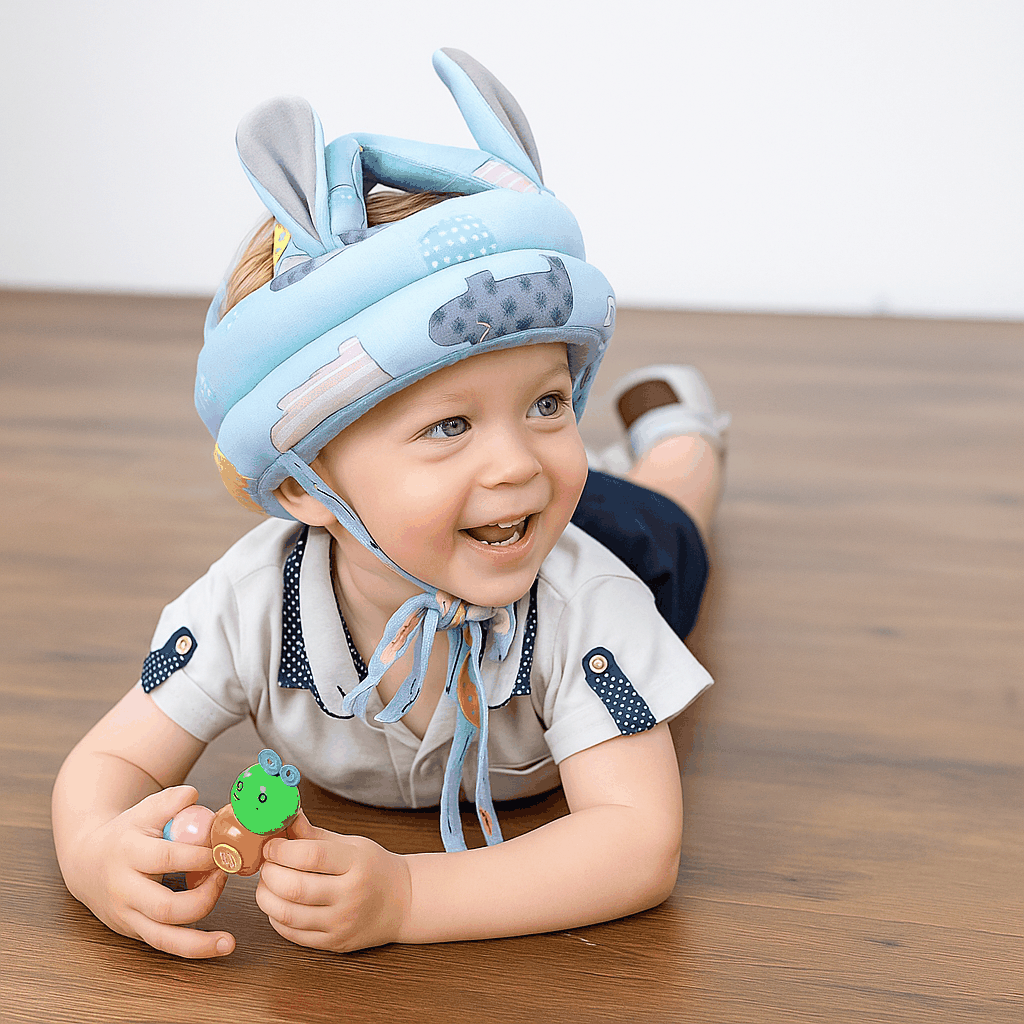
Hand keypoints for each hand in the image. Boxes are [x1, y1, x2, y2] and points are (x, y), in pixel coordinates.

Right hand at [71, 786, 235, 957]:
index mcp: (128, 853)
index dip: (200, 856)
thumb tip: (194, 796)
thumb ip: (171, 801)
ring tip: (227, 940)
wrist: (86, 861)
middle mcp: (124, 889)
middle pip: (165, 906)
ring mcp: (126, 915)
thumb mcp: (145, 810)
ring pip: (162, 938)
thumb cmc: (126, 833)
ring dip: (199, 942)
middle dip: (204, 896)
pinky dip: (191, 949)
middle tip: (223, 876)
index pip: (167, 858)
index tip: (222, 850)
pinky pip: (163, 945)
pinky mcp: (132, 931)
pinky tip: (216, 947)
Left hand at [256, 812, 410, 951]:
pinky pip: (292, 934)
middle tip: (267, 864)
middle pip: (295, 887)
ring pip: (288, 914)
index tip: (271, 846)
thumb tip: (286, 818)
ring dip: (266, 896)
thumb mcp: (352, 844)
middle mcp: (350, 895)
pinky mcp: (333, 943)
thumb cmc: (375, 868)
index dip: (282, 850)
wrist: (402, 903)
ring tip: (268, 883)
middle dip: (270, 873)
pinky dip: (276, 917)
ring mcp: (341, 923)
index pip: (311, 856)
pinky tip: (278, 903)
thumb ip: (315, 835)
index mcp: (357, 864)